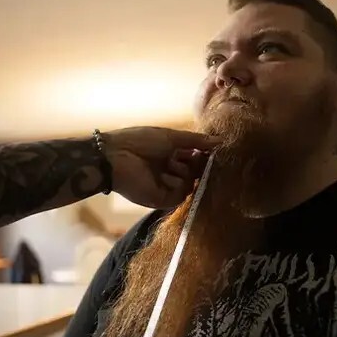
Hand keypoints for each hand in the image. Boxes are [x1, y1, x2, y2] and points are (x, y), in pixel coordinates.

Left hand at [103, 127, 220, 207]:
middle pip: (196, 172)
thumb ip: (196, 141)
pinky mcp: (162, 200)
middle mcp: (171, 170)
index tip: (213, 151)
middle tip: (194, 157)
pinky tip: (164, 176)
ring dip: (182, 172)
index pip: (196, 158)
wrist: (116, 158)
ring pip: (190, 183)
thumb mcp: (171, 137)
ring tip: (168, 164)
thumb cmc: (140, 141)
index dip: (204, 154)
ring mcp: (167, 186)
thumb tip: (220, 141)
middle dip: (197, 164)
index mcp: (172, 154)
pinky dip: (175, 184)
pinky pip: (181, 194)